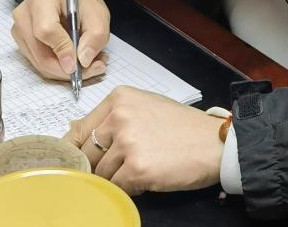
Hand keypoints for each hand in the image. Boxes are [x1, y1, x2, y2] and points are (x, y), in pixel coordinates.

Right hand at [10, 0, 109, 80]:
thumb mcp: (97, 12)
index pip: (46, 30)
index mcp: (41, 0)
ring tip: (89, 63)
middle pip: (41, 54)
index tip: (80, 63)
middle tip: (95, 68)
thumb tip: (83, 61)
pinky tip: (76, 60)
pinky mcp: (21, 42)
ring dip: (66, 71)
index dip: (63, 50)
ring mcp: (19, 30)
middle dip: (68, 69)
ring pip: (40, 64)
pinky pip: (39, 63)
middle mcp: (24, 16)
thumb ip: (95, 35)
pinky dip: (59, 67)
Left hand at [64, 86, 223, 195]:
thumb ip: (110, 117)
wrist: (214, 142)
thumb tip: (73, 130)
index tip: (76, 161)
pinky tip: (143, 180)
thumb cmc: (182, 126)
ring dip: (114, 178)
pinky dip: (126, 188)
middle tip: (113, 169)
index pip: (80, 129)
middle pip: (87, 152)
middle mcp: (120, 117)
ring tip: (136, 172)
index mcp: (119, 99)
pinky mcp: (138, 168)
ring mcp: (128, 143)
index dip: (76, 150)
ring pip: (101, 172)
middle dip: (95, 166)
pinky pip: (117, 186)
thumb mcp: (143, 107)